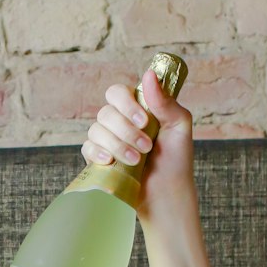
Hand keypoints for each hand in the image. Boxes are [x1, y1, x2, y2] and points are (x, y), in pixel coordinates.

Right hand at [81, 67, 196, 231]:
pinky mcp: (98, 160)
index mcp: (137, 109)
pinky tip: (110, 162)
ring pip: (96, 130)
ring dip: (117, 145)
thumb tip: (149, 74)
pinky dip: (98, 153)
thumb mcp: (179, 126)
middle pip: (106, 112)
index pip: (118, 93)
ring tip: (135, 160)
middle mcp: (119, 122)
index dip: (127, 104)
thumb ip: (165, 101)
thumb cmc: (176, 160)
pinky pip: (87, 148)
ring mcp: (107, 141)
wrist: (167, 193)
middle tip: (146, 146)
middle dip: (126, 130)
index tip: (144, 121)